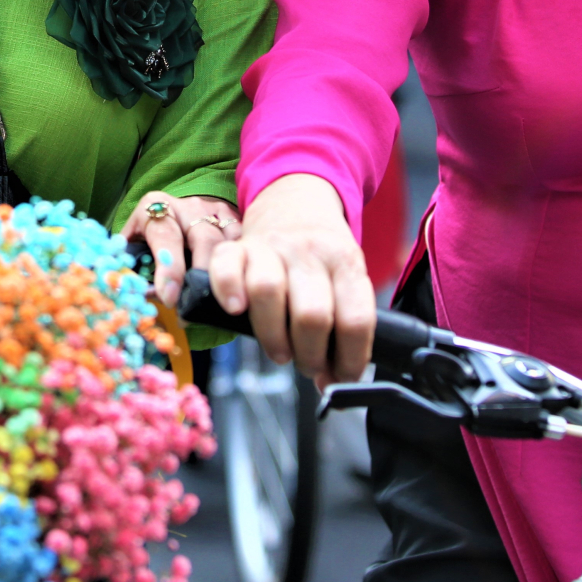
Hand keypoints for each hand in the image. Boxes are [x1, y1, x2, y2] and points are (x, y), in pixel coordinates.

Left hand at [122, 193, 239, 306]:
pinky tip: (238, 287)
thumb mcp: (134, 242)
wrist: (174, 213)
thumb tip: (136, 296)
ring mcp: (215, 211)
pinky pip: (244, 244)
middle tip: (198, 306)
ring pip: (229, 244)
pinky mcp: (234, 219)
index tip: (169, 297)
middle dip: (204, 275)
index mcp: (156, 207)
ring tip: (221, 304)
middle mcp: (188, 206)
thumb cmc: (150, 235)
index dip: (169, 269)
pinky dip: (242, 266)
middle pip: (205, 239)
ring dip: (227, 276)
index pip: (165, 237)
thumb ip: (133, 266)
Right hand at [205, 173, 373, 386]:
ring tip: (280, 351)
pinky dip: (228, 292)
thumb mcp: (346, 278)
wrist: (295, 199)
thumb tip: (335, 381)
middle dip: (311, 355)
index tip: (342, 378)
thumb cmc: (322, 256)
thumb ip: (345, 326)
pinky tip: (237, 312)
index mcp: (346, 263)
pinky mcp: (238, 246)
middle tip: (308, 364)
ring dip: (273, 337)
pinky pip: (226, 268)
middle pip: (312, 314)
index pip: (356, 320)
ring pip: (268, 292)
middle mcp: (310, 253)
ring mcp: (272, 247)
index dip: (350, 360)